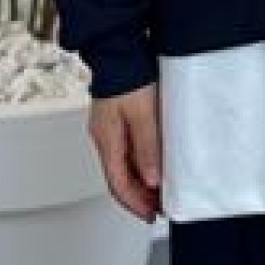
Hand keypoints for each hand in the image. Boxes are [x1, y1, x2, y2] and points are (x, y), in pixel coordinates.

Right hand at [88, 82, 162, 222]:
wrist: (120, 50)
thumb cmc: (128, 77)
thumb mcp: (143, 115)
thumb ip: (148, 148)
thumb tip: (153, 180)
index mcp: (106, 140)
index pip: (118, 184)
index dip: (135, 204)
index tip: (151, 215)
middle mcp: (104, 137)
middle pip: (119, 177)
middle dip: (139, 196)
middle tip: (159, 208)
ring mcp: (110, 128)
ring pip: (123, 165)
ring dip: (141, 180)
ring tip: (160, 191)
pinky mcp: (118, 118)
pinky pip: (127, 150)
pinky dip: (140, 163)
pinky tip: (153, 164)